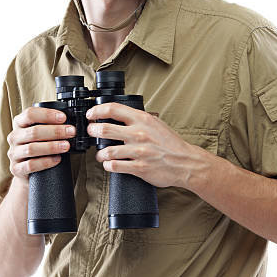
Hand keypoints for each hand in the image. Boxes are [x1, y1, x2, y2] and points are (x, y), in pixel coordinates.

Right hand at [7, 107, 75, 182]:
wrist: (28, 173)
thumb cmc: (39, 146)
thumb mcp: (42, 133)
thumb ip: (50, 125)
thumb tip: (70, 123)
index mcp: (20, 123)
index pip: (30, 114)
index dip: (47, 115)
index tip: (63, 118)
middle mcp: (14, 137)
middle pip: (34, 131)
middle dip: (55, 131)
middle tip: (71, 132)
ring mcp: (14, 153)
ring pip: (32, 148)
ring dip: (52, 146)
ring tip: (66, 146)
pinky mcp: (16, 168)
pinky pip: (30, 165)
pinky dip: (46, 162)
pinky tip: (57, 159)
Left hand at [86, 103, 204, 188]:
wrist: (185, 162)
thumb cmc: (171, 143)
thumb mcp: (156, 123)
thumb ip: (139, 118)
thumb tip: (121, 114)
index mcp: (143, 119)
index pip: (113, 109)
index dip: (97, 110)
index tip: (91, 114)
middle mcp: (139, 134)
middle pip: (105, 129)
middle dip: (92, 131)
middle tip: (91, 132)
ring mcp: (139, 151)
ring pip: (107, 151)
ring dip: (99, 153)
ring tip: (100, 154)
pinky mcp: (139, 167)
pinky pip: (115, 166)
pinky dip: (108, 165)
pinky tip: (109, 164)